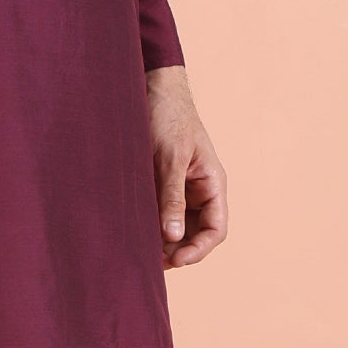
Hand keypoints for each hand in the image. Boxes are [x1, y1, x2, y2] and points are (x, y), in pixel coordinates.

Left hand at [147, 65, 227, 268]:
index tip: (176, 260)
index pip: (216, 229)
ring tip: (139, 249)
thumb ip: (172, 197)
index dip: (199, 250)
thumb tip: (172, 237)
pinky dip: (149, 225)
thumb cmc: (168, 117)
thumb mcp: (171, 158)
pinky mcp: (159, 185)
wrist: (151, 87)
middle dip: (177, 250)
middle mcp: (199, 191)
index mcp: (212, 184)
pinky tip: (132, 231)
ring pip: (175, 227)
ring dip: (161, 240)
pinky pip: (158, 212)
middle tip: (150, 260)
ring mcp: (179, 189)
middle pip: (195, 234)